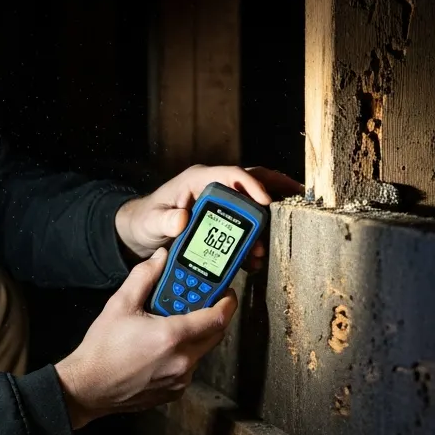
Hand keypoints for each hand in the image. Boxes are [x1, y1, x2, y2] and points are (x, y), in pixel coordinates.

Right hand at [54, 247, 237, 429]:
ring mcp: (180, 379)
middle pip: (215, 334)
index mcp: (172, 336)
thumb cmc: (102, 349)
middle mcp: (182, 360)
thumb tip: (160, 258)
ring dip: (194, 337)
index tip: (226, 292)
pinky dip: (183, 356)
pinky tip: (161, 349)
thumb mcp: (120, 304)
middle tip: (200, 304)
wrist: (88, 387)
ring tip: (170, 327)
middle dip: (212, 317)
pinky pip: (189, 369)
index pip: (217, 316)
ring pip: (201, 352)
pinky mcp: (175, 392)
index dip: (226, 301)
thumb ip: (144, 276)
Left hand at [115, 165, 302, 267]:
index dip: (251, 185)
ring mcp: (218, 206)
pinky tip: (254, 260)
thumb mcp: (150, 221)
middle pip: (251, 184)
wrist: (141, 234)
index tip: (265, 201)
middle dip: (273, 197)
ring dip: (262, 227)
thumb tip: (181, 219)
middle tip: (292, 210)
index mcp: (198, 180)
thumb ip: (164, 220)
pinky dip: (250, 243)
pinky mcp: (220, 223)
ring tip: (264, 249)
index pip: (231, 174)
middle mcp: (213, 189)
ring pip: (251, 208)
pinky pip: (242, 229)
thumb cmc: (144, 220)